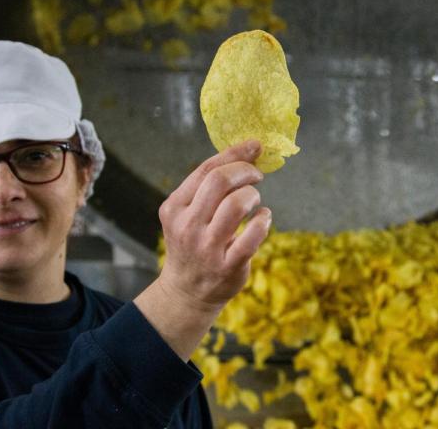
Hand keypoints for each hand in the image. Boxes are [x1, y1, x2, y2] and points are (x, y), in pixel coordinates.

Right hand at [156, 139, 271, 315]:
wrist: (186, 291)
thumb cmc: (193, 242)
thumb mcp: (187, 214)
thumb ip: (208, 187)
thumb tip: (246, 152)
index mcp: (174, 207)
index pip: (205, 170)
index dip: (233, 153)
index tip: (254, 145)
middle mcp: (187, 226)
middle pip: (219, 181)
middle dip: (245, 171)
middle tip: (256, 175)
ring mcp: (207, 248)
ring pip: (236, 205)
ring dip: (253, 195)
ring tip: (255, 200)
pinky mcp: (227, 266)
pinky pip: (252, 236)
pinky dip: (263, 221)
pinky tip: (263, 219)